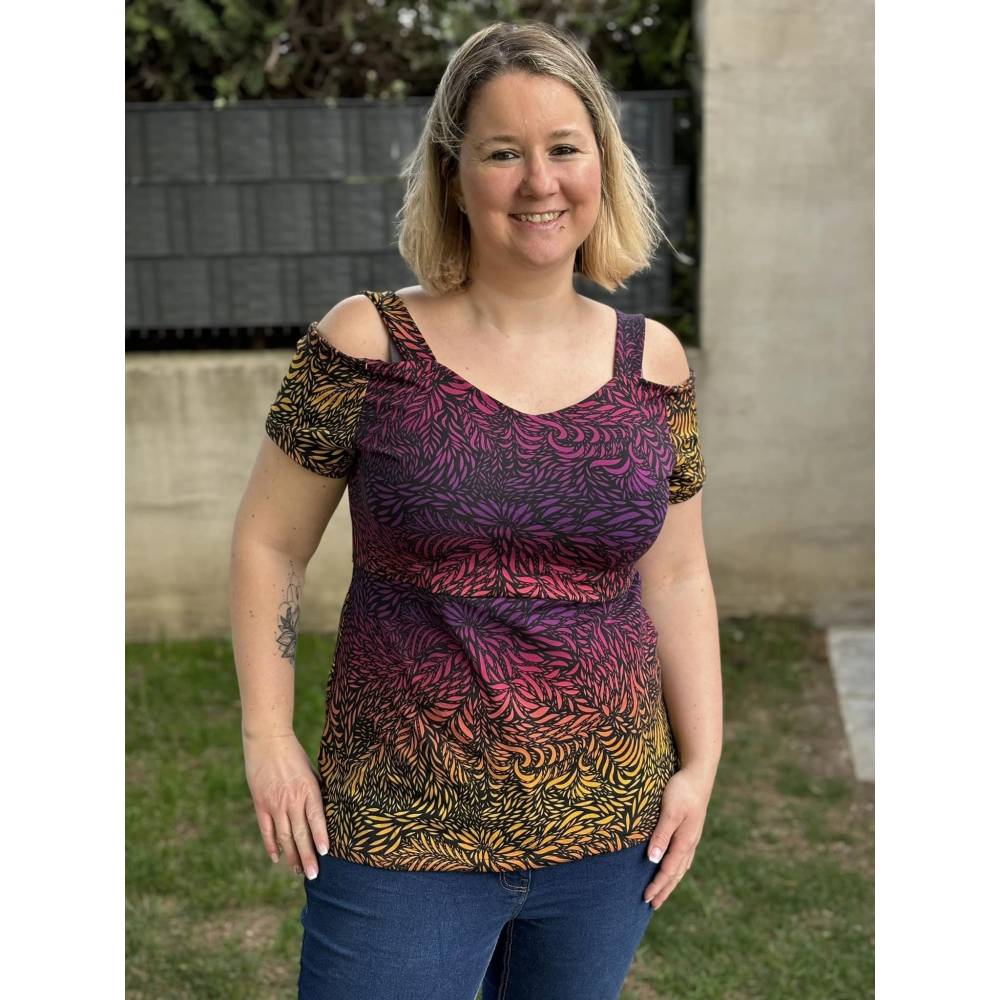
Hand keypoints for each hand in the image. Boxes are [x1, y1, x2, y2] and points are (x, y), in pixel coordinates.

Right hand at [242, 732, 328, 878]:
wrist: (267, 740)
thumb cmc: (294, 754)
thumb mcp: (311, 771)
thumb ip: (317, 792)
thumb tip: (327, 812)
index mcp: (308, 789)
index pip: (315, 817)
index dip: (320, 836)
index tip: (325, 853)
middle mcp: (291, 799)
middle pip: (300, 833)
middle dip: (307, 856)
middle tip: (314, 875)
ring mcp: (274, 804)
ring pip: (284, 836)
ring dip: (291, 856)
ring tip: (298, 871)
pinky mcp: (260, 804)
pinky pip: (266, 830)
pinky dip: (272, 846)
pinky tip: (277, 858)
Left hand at [643, 767, 712, 909]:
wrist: (699, 774)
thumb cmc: (681, 790)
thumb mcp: (670, 811)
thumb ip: (661, 835)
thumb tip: (653, 860)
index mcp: (684, 841)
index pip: (668, 870)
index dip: (657, 885)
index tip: (645, 899)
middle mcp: (690, 843)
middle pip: (676, 873)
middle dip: (664, 889)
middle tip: (651, 905)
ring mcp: (692, 837)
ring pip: (681, 866)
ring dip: (671, 881)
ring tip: (662, 892)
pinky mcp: (691, 830)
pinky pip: (683, 857)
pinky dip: (676, 868)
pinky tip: (674, 869)